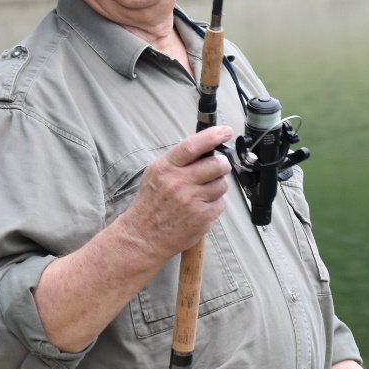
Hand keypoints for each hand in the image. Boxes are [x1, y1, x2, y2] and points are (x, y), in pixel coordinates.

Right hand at [35, 126, 232, 352]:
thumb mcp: (156, 174)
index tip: (226, 131)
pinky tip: (200, 207)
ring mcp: (192, 201)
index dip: (213, 136)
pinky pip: (221, 203)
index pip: (194, 146)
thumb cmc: (150, 204)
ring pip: (222, 184)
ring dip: (217, 186)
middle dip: (222, 164)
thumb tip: (206, 147)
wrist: (143, 237)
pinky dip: (215, 204)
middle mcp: (179, 183)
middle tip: (217, 167)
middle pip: (217, 164)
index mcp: (166, 168)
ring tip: (202, 192)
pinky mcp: (202, 217)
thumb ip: (179, 161)